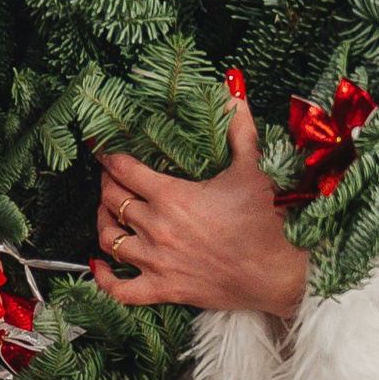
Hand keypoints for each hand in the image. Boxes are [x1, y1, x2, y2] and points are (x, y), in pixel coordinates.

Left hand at [92, 80, 305, 318]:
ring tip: (108, 211)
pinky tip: (100, 264)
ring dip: (103, 221)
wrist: (278, 274)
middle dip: (106, 184)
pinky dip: (105, 278)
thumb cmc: (267, 221)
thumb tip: (233, 89)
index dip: (110, 157)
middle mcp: (157, 228)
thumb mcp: (253, 168)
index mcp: (173, 196)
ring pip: (109, 239)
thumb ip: (239, 128)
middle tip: (111, 177)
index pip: (124, 170)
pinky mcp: (164, 290)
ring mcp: (157, 261)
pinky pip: (120, 290)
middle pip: (112, 201)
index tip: (105, 150)